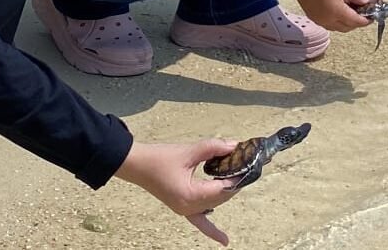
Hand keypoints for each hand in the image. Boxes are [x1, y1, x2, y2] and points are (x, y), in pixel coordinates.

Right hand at [115, 139, 241, 244]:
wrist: (138, 165)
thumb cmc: (160, 159)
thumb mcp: (189, 151)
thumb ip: (213, 148)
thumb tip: (234, 146)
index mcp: (191, 196)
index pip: (222, 188)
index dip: (237, 176)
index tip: (249, 164)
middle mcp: (188, 208)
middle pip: (221, 198)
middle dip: (234, 183)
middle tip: (246, 166)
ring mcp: (185, 210)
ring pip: (214, 206)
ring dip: (226, 194)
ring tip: (239, 179)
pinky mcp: (182, 208)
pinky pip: (200, 222)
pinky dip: (212, 229)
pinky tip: (224, 240)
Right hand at [286, 0, 369, 31]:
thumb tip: (366, 1)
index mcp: (337, 12)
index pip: (355, 21)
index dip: (365, 21)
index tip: (372, 17)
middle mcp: (327, 20)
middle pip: (346, 27)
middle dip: (356, 23)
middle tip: (364, 14)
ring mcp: (318, 19)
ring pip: (336, 27)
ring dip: (346, 23)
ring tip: (352, 12)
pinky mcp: (312, 16)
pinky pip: (327, 23)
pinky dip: (336, 21)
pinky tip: (339, 11)